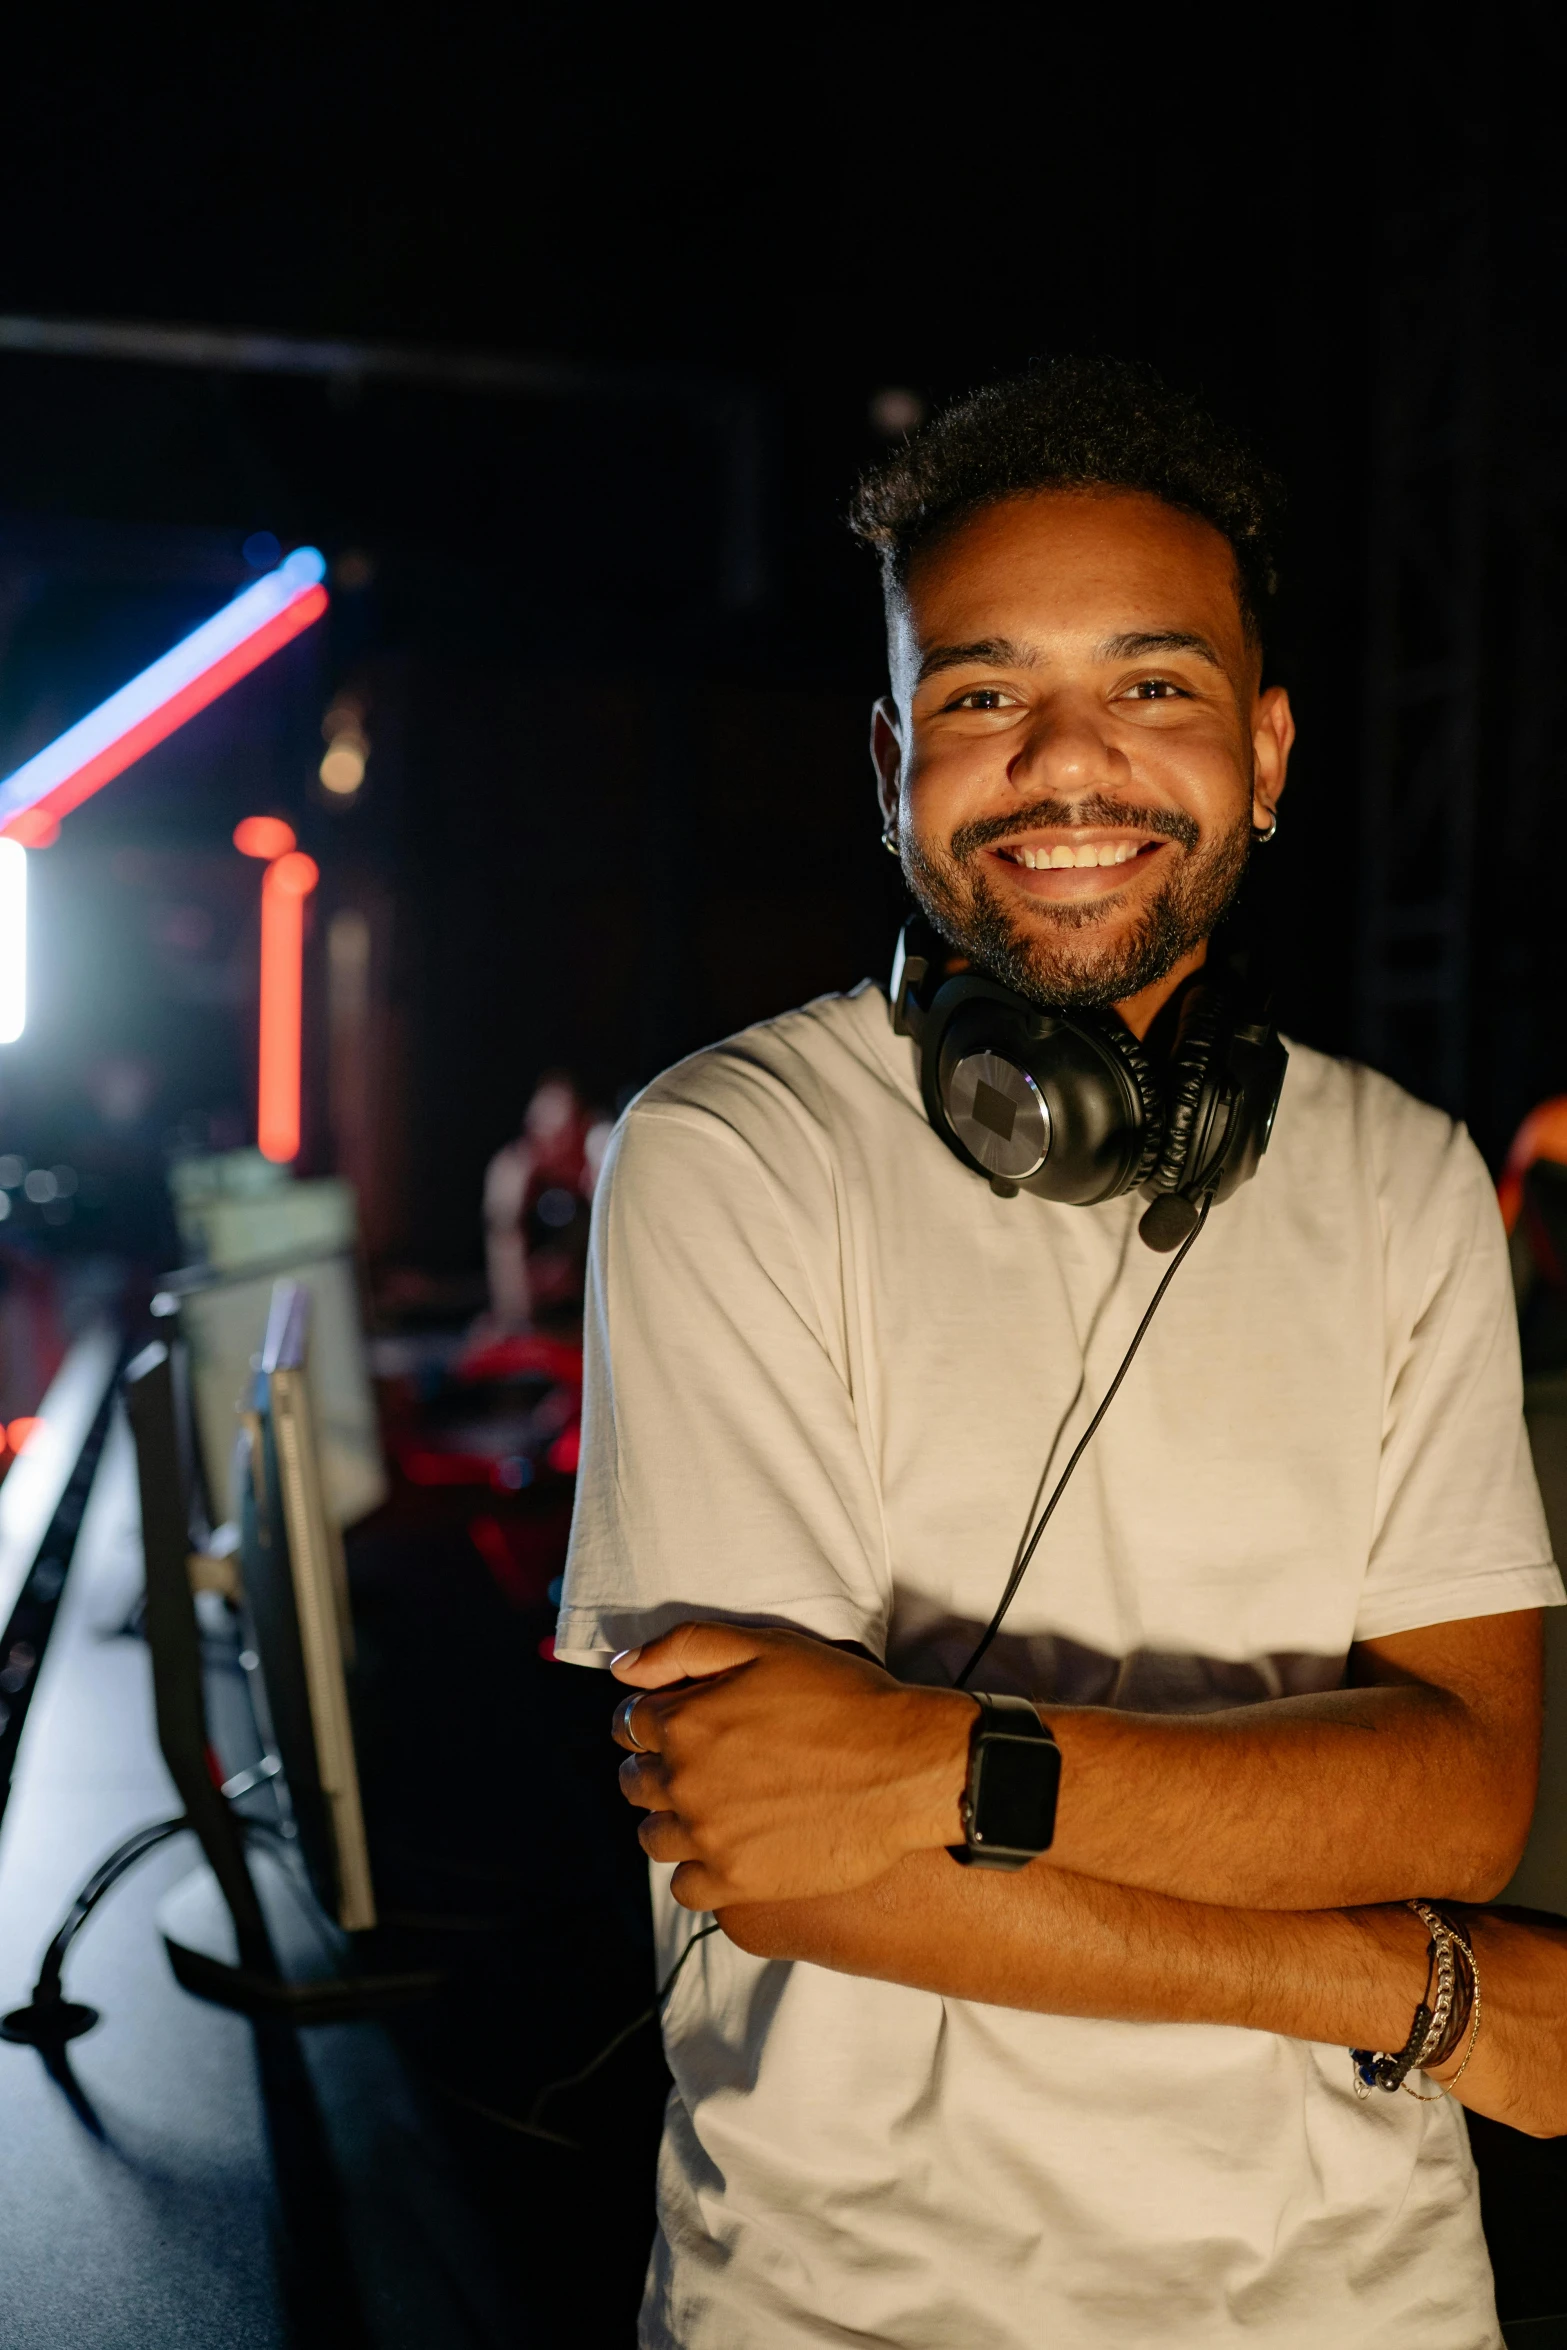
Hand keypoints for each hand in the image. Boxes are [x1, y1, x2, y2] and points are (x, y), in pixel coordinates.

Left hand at [610, 1622, 974, 1909]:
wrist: (906, 1766)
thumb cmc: (842, 1699)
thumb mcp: (765, 1647)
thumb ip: (682, 1648)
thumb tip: (622, 1667)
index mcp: (685, 1720)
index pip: (629, 1724)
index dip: (652, 1720)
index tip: (681, 1725)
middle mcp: (685, 1781)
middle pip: (635, 1783)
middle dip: (658, 1769)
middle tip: (704, 1766)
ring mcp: (709, 1837)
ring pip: (653, 1838)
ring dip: (672, 1821)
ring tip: (713, 1810)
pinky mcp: (738, 1882)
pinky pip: (685, 1888)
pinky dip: (697, 1871)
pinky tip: (726, 1851)